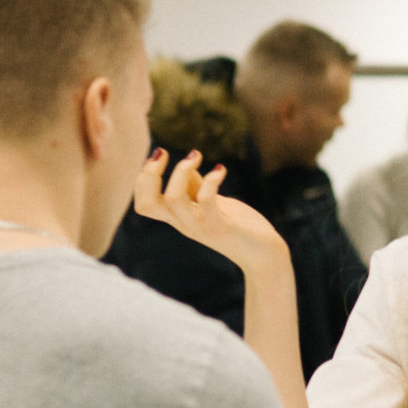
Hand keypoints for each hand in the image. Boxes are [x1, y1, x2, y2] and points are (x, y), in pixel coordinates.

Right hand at [133, 149, 287, 273]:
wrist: (264, 255)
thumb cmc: (239, 226)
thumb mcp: (213, 204)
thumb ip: (196, 188)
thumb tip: (187, 167)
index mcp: (179, 218)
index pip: (144, 203)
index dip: (143, 178)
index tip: (159, 156)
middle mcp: (184, 224)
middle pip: (147, 204)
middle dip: (149, 174)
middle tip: (163, 152)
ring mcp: (201, 227)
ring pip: (173, 200)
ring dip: (182, 171)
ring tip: (197, 155)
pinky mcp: (222, 227)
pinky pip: (207, 201)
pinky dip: (211, 180)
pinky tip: (221, 169)